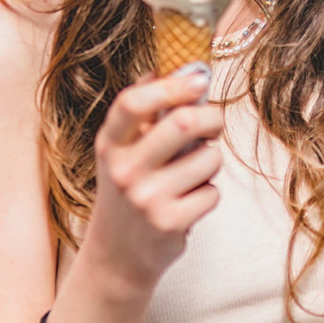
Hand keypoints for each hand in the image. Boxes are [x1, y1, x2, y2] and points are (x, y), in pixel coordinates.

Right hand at [79, 65, 225, 297]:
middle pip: (184, 122)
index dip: (171, 85)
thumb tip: (177, 67)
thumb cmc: (128, 192)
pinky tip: (188, 203)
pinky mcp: (170, 223)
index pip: (133, 102)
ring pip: (208, 159)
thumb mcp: (122, 152)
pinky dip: (208, 193)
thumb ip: (145, 116)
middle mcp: (123, 170)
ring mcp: (146, 198)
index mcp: (110, 144)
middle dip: (211, 118)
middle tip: (213, 123)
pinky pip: (212, 192)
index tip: (198, 79)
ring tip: (192, 174)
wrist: (117, 255)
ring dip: (210, 162)